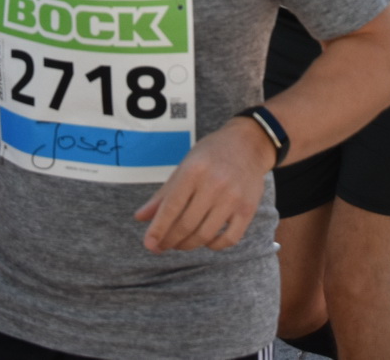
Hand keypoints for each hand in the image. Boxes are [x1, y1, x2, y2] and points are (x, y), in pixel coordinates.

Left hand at [134, 120, 270, 251]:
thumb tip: (140, 218)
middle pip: (186, 224)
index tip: (149, 244)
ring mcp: (233, 198)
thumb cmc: (211, 154)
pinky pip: (229, 239)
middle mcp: (215, 184)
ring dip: (188, 245)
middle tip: (162, 246)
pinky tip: (206, 241)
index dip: (158, 229)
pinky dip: (214, 245)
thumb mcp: (184, 166)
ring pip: (205, 235)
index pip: (171, 207)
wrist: (249, 143)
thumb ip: (163, 194)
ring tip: (180, 244)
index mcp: (194, 170)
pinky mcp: (248, 209)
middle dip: (170, 240)